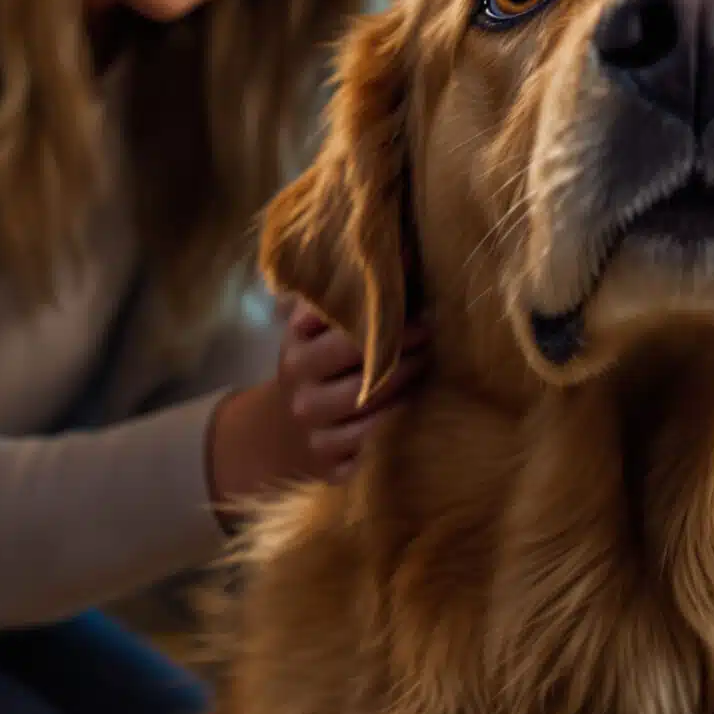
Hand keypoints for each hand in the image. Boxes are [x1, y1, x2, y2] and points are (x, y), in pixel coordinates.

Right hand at [206, 300, 425, 515]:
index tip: (414, 305)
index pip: (340, 326)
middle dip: (402, 347)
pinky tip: (416, 412)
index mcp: (295, 347)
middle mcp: (298, 389)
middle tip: (432, 331)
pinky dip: (397, 429)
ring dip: (407, 386)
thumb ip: (357, 292)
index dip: (382, 315)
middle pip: (360, 365)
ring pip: (371, 408)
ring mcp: (312, 431)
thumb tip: (405, 246)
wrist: (281, 434)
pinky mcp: (329, 467)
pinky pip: (372, 449)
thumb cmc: (319, 366)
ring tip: (429, 365)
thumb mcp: (321, 327)